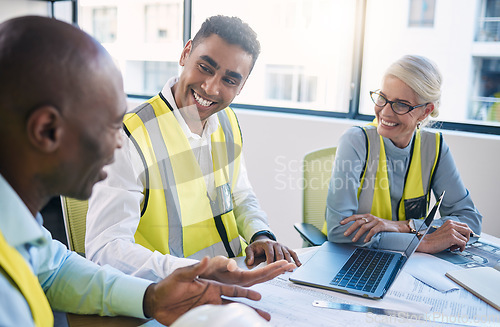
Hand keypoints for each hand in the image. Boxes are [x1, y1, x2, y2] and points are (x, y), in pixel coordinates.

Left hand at [144, 257, 271, 324]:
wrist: (155, 301)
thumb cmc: (168, 285)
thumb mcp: (181, 275)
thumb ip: (195, 269)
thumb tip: (207, 259)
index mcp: (212, 286)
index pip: (234, 288)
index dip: (247, 292)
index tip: (259, 296)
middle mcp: (213, 298)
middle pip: (236, 303)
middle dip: (251, 309)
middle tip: (265, 316)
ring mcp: (208, 309)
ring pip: (229, 315)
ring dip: (242, 319)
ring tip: (255, 324)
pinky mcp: (201, 318)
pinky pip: (217, 322)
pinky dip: (227, 324)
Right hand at [200, 255, 295, 286]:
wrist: (200, 279)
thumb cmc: (207, 272)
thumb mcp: (215, 265)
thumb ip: (224, 265)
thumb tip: (232, 266)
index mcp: (240, 279)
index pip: (260, 273)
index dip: (273, 267)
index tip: (284, 263)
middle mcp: (244, 282)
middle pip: (266, 275)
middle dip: (279, 269)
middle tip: (292, 264)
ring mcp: (244, 282)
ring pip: (264, 277)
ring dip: (277, 270)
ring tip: (287, 266)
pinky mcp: (243, 280)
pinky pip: (259, 276)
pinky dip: (269, 271)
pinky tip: (275, 270)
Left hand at [245, 237, 300, 266]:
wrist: (262, 241)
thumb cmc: (256, 247)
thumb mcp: (250, 249)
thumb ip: (249, 255)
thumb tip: (250, 262)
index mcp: (267, 244)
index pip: (270, 253)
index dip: (271, 261)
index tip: (271, 268)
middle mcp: (276, 244)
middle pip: (280, 254)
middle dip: (281, 263)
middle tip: (282, 271)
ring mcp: (282, 246)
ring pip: (287, 254)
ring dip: (289, 262)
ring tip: (290, 269)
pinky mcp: (286, 248)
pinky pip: (292, 253)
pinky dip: (296, 258)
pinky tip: (298, 264)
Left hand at [340, 214, 407, 242]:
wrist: (397, 226)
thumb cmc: (383, 226)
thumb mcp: (373, 223)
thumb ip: (365, 225)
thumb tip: (354, 230)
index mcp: (367, 216)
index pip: (355, 216)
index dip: (348, 219)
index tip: (341, 223)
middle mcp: (371, 217)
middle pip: (358, 222)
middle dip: (350, 228)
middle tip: (345, 234)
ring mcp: (376, 221)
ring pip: (364, 227)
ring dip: (358, 234)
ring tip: (353, 240)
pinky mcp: (382, 225)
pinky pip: (373, 231)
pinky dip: (368, 236)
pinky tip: (365, 241)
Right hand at [417, 220, 471, 253]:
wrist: (426, 243)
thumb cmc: (435, 239)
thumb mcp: (445, 231)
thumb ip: (454, 231)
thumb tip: (466, 235)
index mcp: (450, 222)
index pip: (465, 225)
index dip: (468, 233)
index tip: (466, 238)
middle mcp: (451, 224)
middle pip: (468, 230)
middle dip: (466, 238)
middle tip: (460, 243)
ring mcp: (452, 230)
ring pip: (466, 239)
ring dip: (461, 245)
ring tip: (454, 246)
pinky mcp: (452, 237)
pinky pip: (463, 243)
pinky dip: (461, 248)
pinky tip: (453, 249)